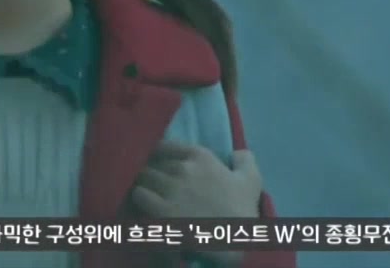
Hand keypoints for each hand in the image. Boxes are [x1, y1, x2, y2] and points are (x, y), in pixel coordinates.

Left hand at [132, 142, 262, 219]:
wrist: (232, 242)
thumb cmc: (242, 212)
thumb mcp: (251, 181)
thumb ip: (244, 160)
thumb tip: (236, 152)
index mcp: (201, 157)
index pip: (165, 146)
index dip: (157, 156)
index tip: (156, 165)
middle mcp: (182, 168)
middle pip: (152, 163)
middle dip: (149, 172)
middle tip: (149, 183)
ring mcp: (170, 188)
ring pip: (142, 177)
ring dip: (141, 184)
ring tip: (142, 194)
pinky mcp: (160, 210)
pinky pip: (138, 195)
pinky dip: (137, 199)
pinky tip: (140, 205)